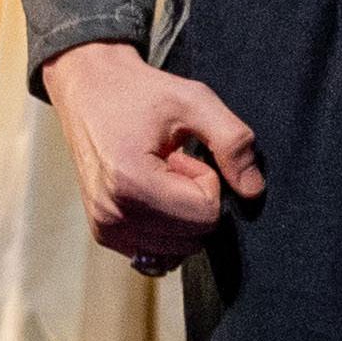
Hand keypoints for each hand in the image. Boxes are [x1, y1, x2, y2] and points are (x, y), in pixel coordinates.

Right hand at [43, 40, 262, 266]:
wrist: (87, 87)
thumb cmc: (140, 91)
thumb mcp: (193, 99)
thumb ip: (232, 141)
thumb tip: (253, 191)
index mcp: (131, 182)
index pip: (205, 215)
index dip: (207, 180)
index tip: (185, 153)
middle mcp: (113, 214)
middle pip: (193, 237)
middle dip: (195, 200)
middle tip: (172, 162)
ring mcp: (105, 228)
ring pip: (178, 250)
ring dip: (180, 215)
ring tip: (159, 175)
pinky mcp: (104, 234)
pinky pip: (157, 253)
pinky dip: (165, 228)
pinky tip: (150, 193)